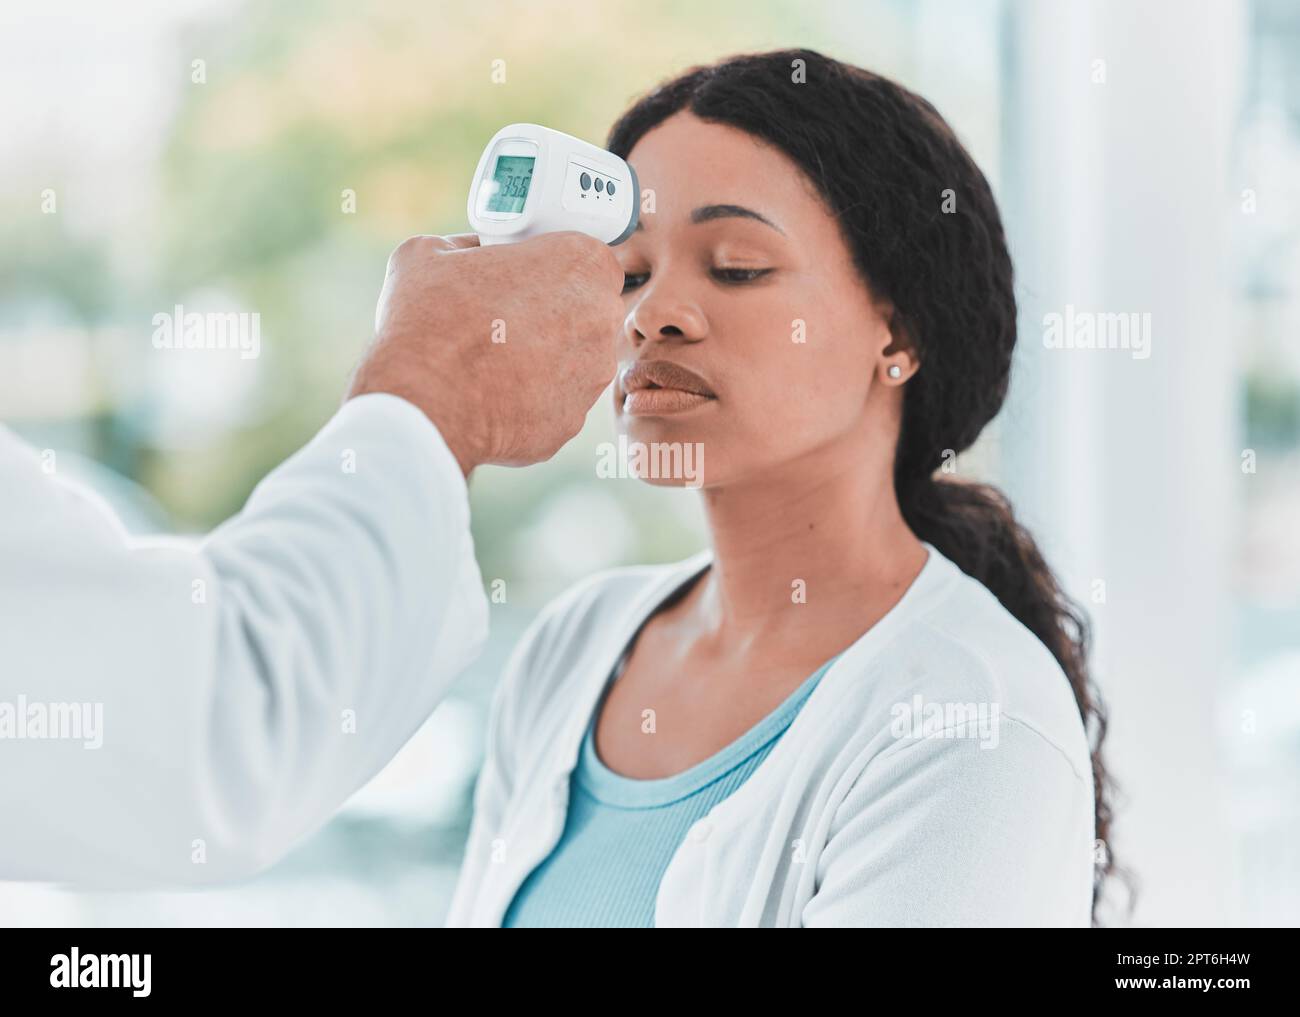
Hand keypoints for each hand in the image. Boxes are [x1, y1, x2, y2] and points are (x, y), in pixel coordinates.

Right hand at [348, 231, 624, 473]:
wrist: (422, 404)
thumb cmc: (428, 320)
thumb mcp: (430, 252)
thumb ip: (468, 245)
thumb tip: (472, 252)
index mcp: (580, 263)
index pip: (593, 259)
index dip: (563, 267)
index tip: (534, 274)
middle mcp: (601, 319)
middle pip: (592, 310)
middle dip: (559, 311)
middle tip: (511, 315)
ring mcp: (592, 375)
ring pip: (579, 360)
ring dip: (548, 357)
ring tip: (497, 359)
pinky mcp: (574, 421)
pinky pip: (558, 402)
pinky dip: (534, 398)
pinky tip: (496, 394)